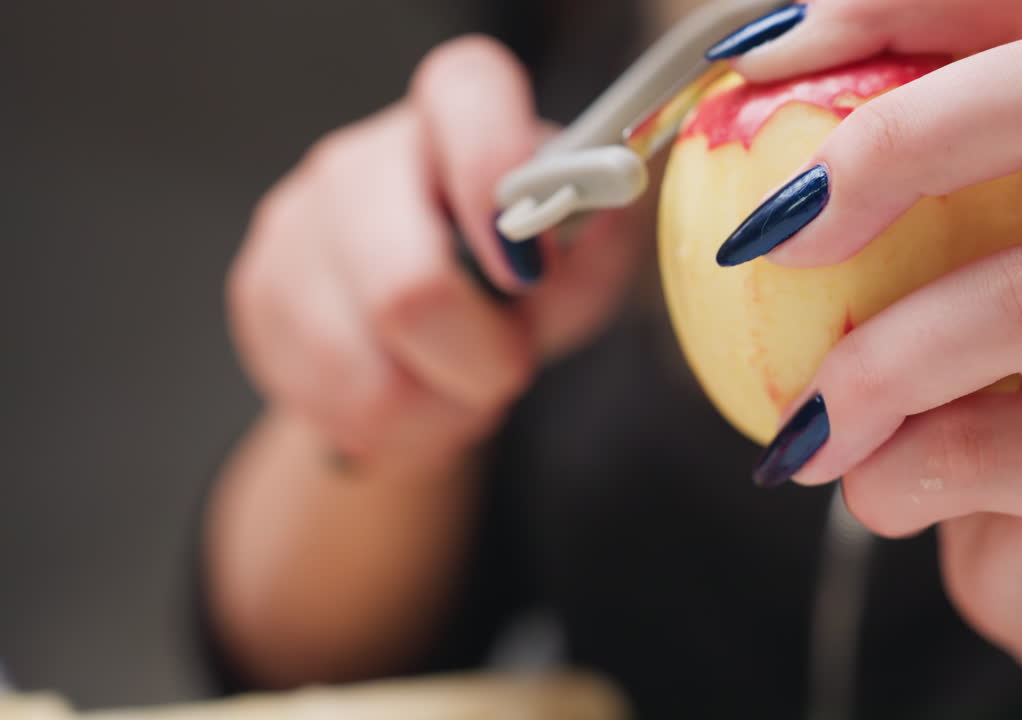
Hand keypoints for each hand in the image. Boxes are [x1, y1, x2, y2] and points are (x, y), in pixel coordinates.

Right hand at [228, 36, 643, 463]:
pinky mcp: (259, 293)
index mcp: (456, 113)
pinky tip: (414, 399)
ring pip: (370, 377)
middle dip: (479, 360)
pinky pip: (334, 406)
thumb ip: (594, 246)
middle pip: (406, 286)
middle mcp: (363, 155)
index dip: (495, 172)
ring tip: (462, 389)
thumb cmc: (522, 280)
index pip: (467, 94)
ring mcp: (296, 222)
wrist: (434, 333)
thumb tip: (579, 227)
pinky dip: (395, 432)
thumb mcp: (583, 264)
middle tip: (510, 368)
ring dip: (440, 412)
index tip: (527, 264)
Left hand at [710, 0, 1021, 711]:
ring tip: (806, 424)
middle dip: (892, 142)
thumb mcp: (937, 270)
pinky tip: (862, 484)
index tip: (753, 58)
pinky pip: (982, 454)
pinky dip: (881, 473)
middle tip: (773, 229)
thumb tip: (712, 124)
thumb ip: (871, 199)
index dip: (892, 10)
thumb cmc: (989, 389)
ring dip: (867, 364)